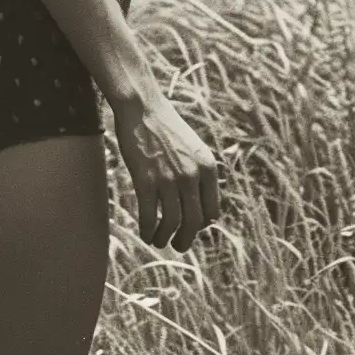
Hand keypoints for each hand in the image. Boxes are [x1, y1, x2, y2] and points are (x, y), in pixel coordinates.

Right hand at [111, 86, 220, 249]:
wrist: (143, 109)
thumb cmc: (166, 128)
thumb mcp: (193, 149)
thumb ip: (199, 173)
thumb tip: (198, 202)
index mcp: (208, 168)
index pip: (211, 210)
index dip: (201, 226)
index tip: (190, 229)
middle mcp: (192, 175)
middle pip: (193, 221)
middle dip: (185, 239)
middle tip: (178, 245)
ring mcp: (169, 179)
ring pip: (172, 222)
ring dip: (165, 237)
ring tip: (157, 241)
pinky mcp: (146, 180)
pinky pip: (149, 215)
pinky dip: (147, 229)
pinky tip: (145, 234)